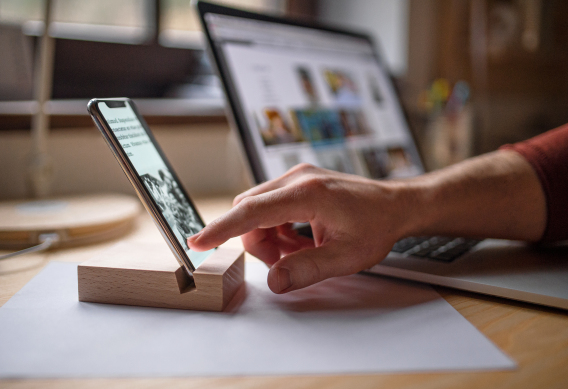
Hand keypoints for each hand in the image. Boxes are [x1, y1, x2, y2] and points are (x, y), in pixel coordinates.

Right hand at [188, 164, 416, 293]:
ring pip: (257, 209)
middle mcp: (297, 179)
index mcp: (307, 194)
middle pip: (249, 210)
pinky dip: (277, 228)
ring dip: (268, 236)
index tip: (197, 242)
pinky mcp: (298, 181)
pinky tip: (301, 239)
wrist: (396, 205)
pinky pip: (270, 206)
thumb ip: (308, 270)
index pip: (251, 211)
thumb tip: (275, 281)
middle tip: (286, 261)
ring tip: (300, 251)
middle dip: (257, 241)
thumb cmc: (376, 226)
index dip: (222, 229)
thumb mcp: (346, 257)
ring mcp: (297, 177)